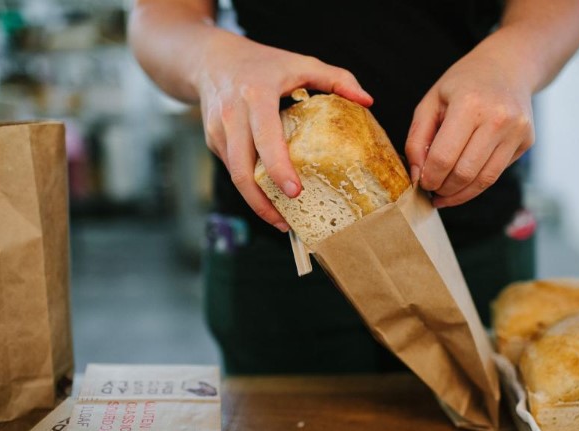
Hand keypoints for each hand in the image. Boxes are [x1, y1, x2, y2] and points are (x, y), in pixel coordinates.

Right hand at [196, 32, 371, 230]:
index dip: (278, 168)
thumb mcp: (301, 63)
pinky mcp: (213, 141)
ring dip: (256, 203)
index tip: (295, 192)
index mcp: (256, 95)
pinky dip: (250, 189)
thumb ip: (337, 79)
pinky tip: (268, 199)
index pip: (266, 138)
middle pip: (241, 170)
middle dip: (262, 203)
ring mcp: (218, 130)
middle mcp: (232, 114)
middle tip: (287, 223)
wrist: (211, 58)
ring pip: (234, 176)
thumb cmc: (263, 63)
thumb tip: (367, 101)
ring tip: (280, 220)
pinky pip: (232, 170)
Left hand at [405, 47, 534, 207]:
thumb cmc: (463, 84)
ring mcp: (517, 131)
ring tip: (445, 194)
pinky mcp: (527, 141)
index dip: (429, 177)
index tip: (422, 182)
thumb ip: (417, 139)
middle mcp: (498, 118)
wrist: (507, 67)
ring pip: (484, 180)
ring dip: (460, 194)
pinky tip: (463, 184)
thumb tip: (417, 176)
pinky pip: (496, 174)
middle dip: (444, 189)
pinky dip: (477, 185)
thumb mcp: (430, 102)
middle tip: (432, 191)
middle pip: (464, 173)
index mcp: (469, 104)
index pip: (443, 157)